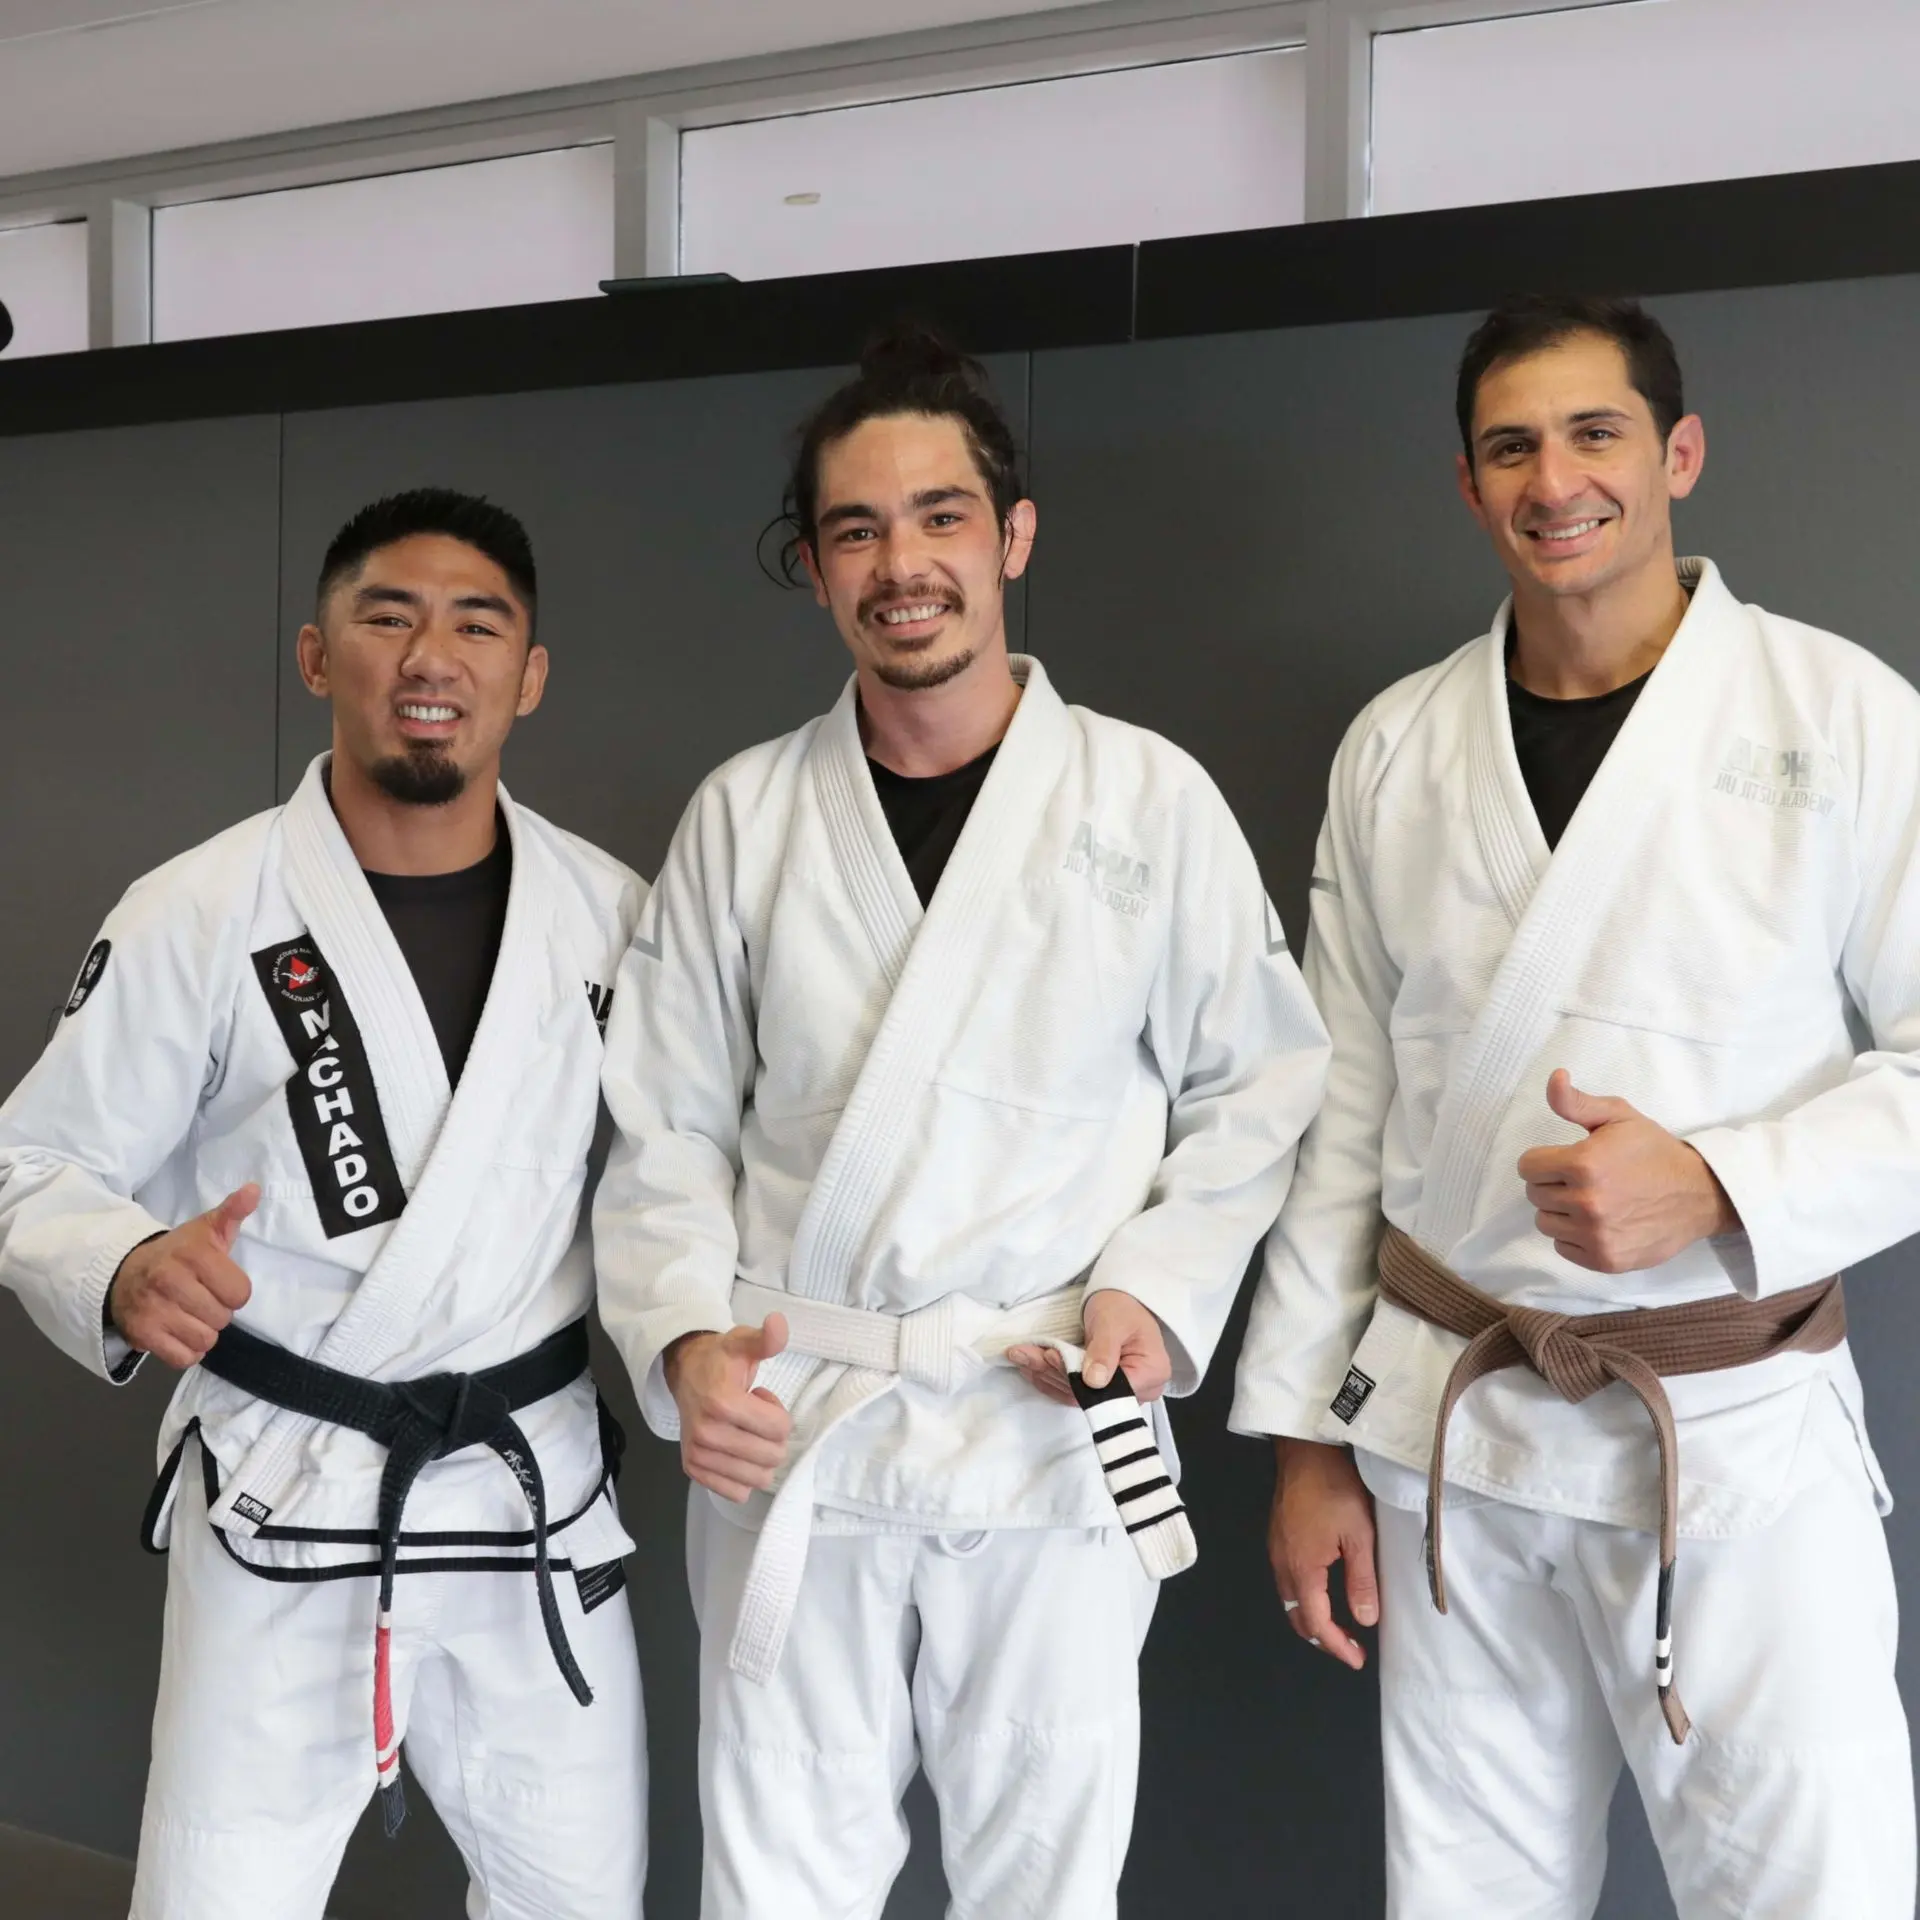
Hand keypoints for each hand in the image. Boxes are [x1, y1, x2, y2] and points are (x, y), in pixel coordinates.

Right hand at [108, 1184, 258, 1369]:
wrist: (123, 1273)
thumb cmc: (176, 1254)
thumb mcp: (204, 1230)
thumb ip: (232, 1212)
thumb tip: (254, 1189)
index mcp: (193, 1254)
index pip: (240, 1293)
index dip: (233, 1291)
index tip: (216, 1282)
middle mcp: (170, 1280)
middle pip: (223, 1318)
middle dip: (216, 1312)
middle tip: (199, 1298)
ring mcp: (153, 1309)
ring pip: (205, 1340)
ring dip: (202, 1332)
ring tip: (187, 1314)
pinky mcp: (141, 1334)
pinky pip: (183, 1358)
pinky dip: (185, 1351)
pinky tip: (177, 1332)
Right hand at [664, 1315, 792, 1501]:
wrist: (685, 1373)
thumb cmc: (721, 1360)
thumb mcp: (743, 1343)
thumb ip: (766, 1338)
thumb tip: (779, 1324)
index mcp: (723, 1403)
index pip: (780, 1429)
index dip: (779, 1413)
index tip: (761, 1398)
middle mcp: (707, 1434)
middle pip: (772, 1457)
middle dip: (772, 1437)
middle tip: (753, 1416)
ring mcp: (698, 1455)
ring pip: (757, 1479)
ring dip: (759, 1457)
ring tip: (744, 1431)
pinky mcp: (693, 1470)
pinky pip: (737, 1493)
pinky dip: (743, 1476)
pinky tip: (734, 1451)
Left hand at [1008, 1288, 1172, 1407]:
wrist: (1121, 1301)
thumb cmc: (1121, 1306)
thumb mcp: (1112, 1322)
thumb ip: (1104, 1350)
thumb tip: (1093, 1381)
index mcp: (1151, 1373)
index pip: (1109, 1389)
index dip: (1075, 1377)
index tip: (1048, 1356)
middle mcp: (1140, 1391)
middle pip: (1090, 1394)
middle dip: (1052, 1372)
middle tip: (1023, 1354)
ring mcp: (1120, 1394)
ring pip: (1077, 1395)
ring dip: (1045, 1375)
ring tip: (1020, 1356)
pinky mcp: (1103, 1390)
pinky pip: (1074, 1393)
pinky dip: (1050, 1378)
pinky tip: (1029, 1366)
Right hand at [1268, 1437, 1378, 1669]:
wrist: (1304, 1450)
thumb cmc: (1335, 1490)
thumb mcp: (1359, 1536)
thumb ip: (1361, 1580)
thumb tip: (1365, 1620)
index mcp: (1302, 1569)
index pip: (1316, 1622)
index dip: (1336, 1645)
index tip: (1357, 1659)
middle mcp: (1282, 1565)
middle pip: (1296, 1615)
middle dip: (1321, 1636)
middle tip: (1349, 1645)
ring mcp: (1275, 1549)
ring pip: (1289, 1598)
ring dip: (1311, 1616)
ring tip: (1338, 1622)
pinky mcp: (1277, 1535)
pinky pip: (1286, 1579)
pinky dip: (1304, 1596)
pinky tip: (1322, 1589)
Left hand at [1519, 1069, 1738, 1272]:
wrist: (1700, 1194)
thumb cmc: (1654, 1151)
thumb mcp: (1618, 1116)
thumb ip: (1576, 1101)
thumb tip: (1554, 1077)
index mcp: (1583, 1164)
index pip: (1527, 1166)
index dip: (1542, 1159)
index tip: (1563, 1159)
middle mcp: (1586, 1203)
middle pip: (1534, 1194)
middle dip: (1552, 1183)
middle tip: (1582, 1179)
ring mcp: (1596, 1235)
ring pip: (1545, 1222)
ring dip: (1560, 1211)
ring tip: (1590, 1200)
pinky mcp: (1605, 1260)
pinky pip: (1563, 1248)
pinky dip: (1574, 1236)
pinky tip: (1598, 1222)